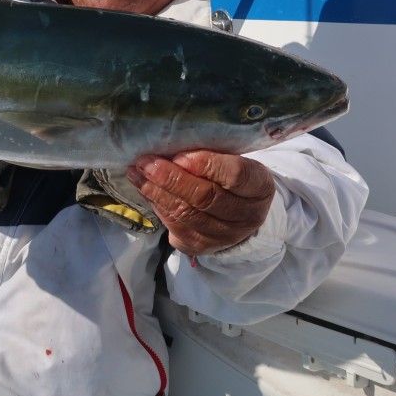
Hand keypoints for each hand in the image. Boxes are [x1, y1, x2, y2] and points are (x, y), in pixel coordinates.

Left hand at [126, 151, 274, 255]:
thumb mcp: (231, 161)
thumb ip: (210, 155)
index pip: (236, 175)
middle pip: (205, 197)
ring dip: (156, 192)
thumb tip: (171, 148)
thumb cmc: (230, 179)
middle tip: (146, 162)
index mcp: (259, 187)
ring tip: (136, 173)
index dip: (205, 164)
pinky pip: (174, 226)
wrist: (237, 214)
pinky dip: (157, 205)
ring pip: (186, 214)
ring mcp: (224, 236)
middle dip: (171, 178)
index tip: (178, 155)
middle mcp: (246, 216)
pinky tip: (144, 189)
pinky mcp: (201, 247)